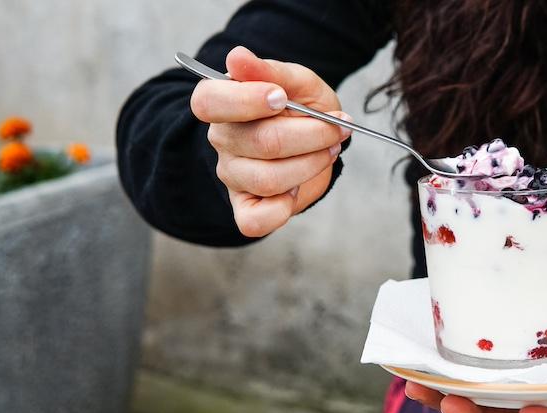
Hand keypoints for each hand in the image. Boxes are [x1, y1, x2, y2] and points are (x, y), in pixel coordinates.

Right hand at [190, 46, 350, 236]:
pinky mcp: (246, 207)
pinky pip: (255, 221)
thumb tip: (237, 57)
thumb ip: (270, 70)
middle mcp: (222, 140)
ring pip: (269, 179)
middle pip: (262, 142)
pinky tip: (296, 191)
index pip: (209, 101)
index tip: (281, 97)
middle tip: (337, 127)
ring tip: (328, 150)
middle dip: (313, 134)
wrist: (317, 139)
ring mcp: (233, 175)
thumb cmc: (302, 107)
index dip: (247, 100)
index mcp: (222, 102)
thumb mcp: (297, 81)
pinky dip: (282, 210)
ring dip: (312, 164)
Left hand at [405, 327, 546, 412]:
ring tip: (417, 387)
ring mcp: (506, 378)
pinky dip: (429, 368)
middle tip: (453, 407)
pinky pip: (452, 368)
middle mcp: (535, 391)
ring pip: (470, 395)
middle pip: (502, 410)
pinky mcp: (484, 356)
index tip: (536, 409)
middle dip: (476, 412)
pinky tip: (407, 362)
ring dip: (441, 395)